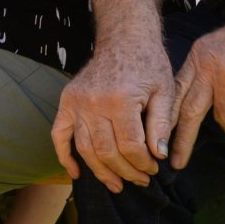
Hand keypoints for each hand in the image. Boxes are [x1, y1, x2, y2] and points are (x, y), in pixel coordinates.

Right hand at [51, 34, 175, 192]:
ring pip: (85, 148)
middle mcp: (93, 102)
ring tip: (118, 184)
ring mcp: (76, 102)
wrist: (123, 39)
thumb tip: (158, 156)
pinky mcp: (66, 101)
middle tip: (141, 180)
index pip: (131, 146)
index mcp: (120, 99)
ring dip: (101, 171)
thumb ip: (161, 124)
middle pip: (107, 151)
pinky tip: (77, 172)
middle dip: (127, 171)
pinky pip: (59, 134)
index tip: (154, 169)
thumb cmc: (148, 65)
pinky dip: (64, 156)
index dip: (144, 163)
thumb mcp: (165, 92)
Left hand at [168, 3, 224, 166]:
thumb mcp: (219, 49)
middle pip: (188, 110)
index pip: (176, 92)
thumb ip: (207, 72)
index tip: (157, 138)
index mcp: (196, 58)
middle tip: (173, 162)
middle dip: (181, 139)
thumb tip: (201, 101)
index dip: (167, 118)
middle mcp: (206, 67)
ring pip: (222, 118)